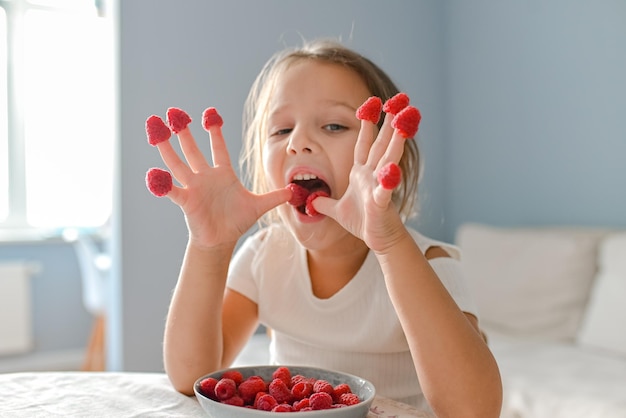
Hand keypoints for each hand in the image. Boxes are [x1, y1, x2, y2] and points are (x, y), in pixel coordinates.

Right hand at [147, 108, 289, 247]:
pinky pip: (172, 190)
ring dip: (166, 146)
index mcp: (222, 174)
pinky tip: (153, 174)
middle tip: (174, 112)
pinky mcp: (186, 201)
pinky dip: (162, 183)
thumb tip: (294, 191)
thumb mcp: (259, 206)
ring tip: (155, 129)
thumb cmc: (236, 221)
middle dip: (184, 131)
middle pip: (193, 149)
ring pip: (178, 162)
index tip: (211, 114)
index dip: (215, 131)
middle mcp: (205, 176)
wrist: (221, 240)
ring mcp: (193, 187)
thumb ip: (275, 197)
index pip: (218, 148)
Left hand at [311, 111, 409, 252]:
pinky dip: (388, 181)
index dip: (366, 124)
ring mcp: (379, 186)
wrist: (378, 240)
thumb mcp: (336, 210)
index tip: (370, 104)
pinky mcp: (381, 203)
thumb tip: (309, 199)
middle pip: (381, 144)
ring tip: (404, 124)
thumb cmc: (362, 222)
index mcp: (362, 173)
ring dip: (396, 142)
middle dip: (390, 122)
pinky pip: (384, 190)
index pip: (364, 144)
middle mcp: (373, 174)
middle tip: (400, 101)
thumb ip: (323, 202)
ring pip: (389, 159)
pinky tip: (392, 170)